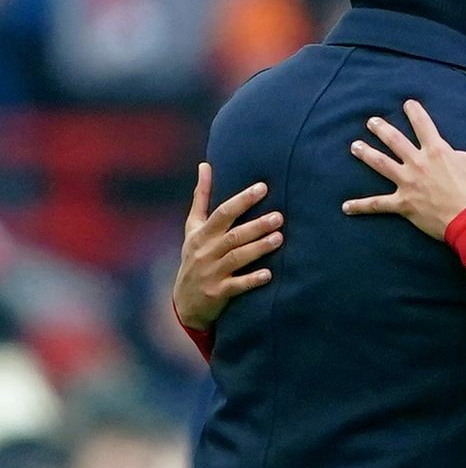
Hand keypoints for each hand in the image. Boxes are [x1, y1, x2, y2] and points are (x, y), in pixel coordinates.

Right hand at [173, 163, 282, 329]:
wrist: (184, 301)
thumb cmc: (195, 257)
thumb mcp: (193, 228)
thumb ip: (201, 197)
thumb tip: (205, 165)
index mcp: (201, 233)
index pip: (223, 213)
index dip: (242, 200)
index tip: (263, 187)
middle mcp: (206, 251)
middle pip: (233, 235)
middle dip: (256, 225)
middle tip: (279, 216)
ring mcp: (211, 273)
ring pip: (237, 258)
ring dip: (258, 248)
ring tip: (279, 238)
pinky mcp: (217, 293)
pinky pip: (236, 285)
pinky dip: (252, 280)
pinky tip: (269, 274)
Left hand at [343, 100, 465, 239]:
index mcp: (438, 150)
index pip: (422, 124)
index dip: (414, 112)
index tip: (407, 104)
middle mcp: (418, 163)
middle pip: (395, 141)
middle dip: (382, 129)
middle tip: (371, 121)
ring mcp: (408, 184)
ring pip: (382, 165)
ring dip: (367, 155)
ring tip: (355, 147)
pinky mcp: (404, 205)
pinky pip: (378, 205)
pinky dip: (361, 207)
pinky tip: (346, 207)